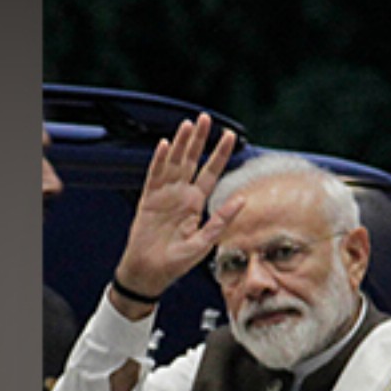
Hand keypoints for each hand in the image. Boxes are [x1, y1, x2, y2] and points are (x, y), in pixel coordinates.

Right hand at [112, 114, 242, 303]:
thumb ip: (221, 220)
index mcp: (196, 204)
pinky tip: (164, 145)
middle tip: (206, 119)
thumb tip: (242, 201)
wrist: (151, 272)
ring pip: (173, 163)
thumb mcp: (205, 243)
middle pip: (191, 161)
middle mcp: (181, 195)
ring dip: (180, 144)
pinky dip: (158, 161)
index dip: (219, 154)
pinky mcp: (148, 200)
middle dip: (199, 140)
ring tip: (188, 125)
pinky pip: (154, 176)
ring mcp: (164, 195)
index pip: (211, 173)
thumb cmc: (177, 261)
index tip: (230, 135)